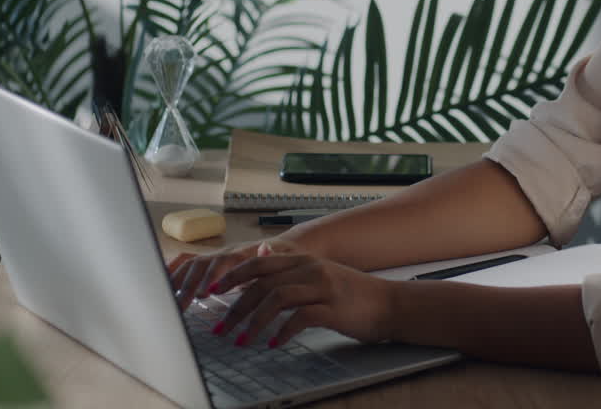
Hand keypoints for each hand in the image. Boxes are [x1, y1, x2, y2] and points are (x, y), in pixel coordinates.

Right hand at [167, 237, 299, 311]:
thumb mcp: (284, 258)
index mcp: (243, 252)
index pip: (224, 261)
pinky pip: (187, 263)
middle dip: (188, 285)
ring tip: (168, 303)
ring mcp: (217, 255)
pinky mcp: (211, 261)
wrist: (287, 247)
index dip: (212, 276)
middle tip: (180, 307)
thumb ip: (271, 255)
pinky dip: (172, 272)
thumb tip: (266, 247)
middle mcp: (226, 251)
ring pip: (191, 264)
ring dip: (178, 282)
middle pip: (201, 263)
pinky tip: (162, 286)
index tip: (203, 294)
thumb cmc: (286, 258)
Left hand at [212, 253, 393, 346]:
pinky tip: (273, 343)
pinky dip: (283, 331)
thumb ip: (289, 268)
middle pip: (262, 282)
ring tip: (241, 341)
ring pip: (276, 299)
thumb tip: (259, 256)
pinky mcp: (333, 307)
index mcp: (304, 260)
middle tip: (220, 326)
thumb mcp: (318, 276)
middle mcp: (310, 269)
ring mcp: (322, 287)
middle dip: (236, 306)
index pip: (258, 263)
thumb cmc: (351, 295)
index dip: (233, 276)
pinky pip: (300, 318)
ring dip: (253, 322)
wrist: (389, 304)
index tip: (212, 293)